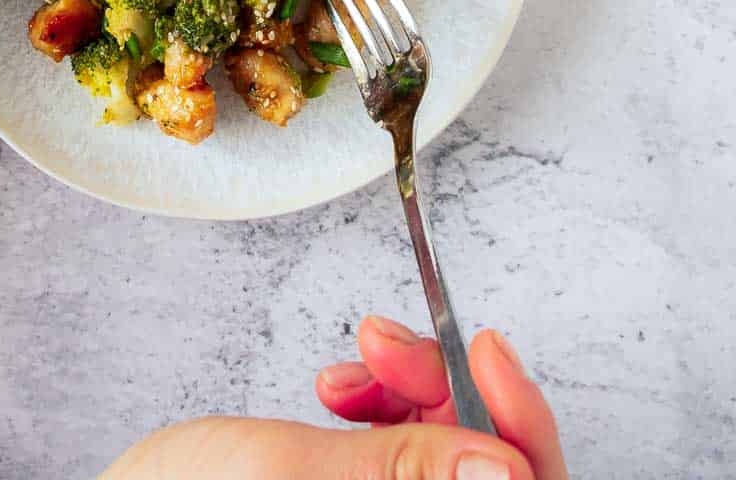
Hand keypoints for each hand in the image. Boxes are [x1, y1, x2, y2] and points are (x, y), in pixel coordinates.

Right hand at [102, 315, 564, 479]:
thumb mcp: (289, 474)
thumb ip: (401, 470)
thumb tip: (507, 467)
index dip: (519, 422)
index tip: (483, 345)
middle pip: (488, 469)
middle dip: (446, 390)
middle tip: (384, 341)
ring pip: (447, 457)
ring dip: (409, 394)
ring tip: (349, 366)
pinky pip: (411, 460)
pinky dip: (385, 411)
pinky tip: (343, 389)